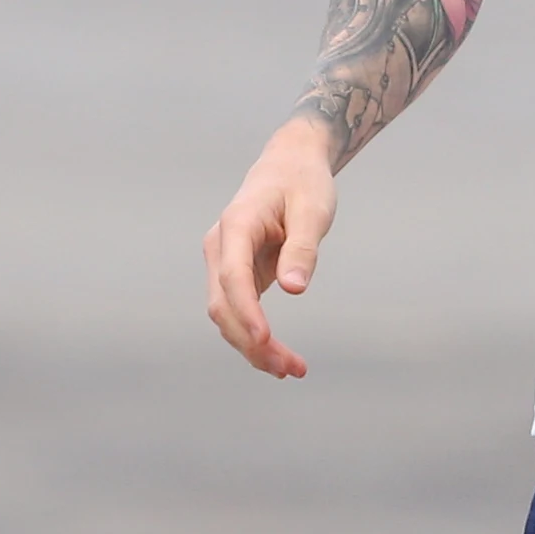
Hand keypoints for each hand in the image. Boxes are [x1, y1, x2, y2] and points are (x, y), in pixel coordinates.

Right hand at [203, 118, 340, 378]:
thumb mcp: (313, 210)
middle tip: (290, 368)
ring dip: (253, 346)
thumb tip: (294, 290)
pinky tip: (280, 357)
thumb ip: (303, 249)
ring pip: (226, 314)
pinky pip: (239, 311)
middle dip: (251, 341)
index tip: (266, 340)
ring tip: (292, 369)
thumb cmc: (303, 183)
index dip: (246, 312)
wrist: (289, 164)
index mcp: (237, 225)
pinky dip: (255, 337)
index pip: (232, 276)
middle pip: (223, 305)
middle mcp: (221, 246)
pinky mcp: (236, 273)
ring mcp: (225, 261)